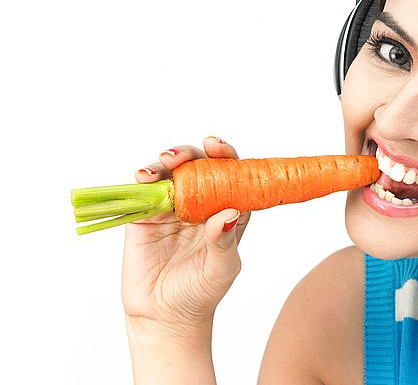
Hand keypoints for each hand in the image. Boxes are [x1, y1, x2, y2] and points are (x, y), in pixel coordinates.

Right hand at [121, 136, 250, 337]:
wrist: (165, 316)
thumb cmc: (201, 291)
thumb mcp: (222, 269)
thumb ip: (223, 242)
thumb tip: (227, 213)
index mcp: (225, 208)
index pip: (229, 174)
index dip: (224, 156)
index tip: (217, 147)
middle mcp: (199, 203)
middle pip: (196, 167)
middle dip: (190, 154)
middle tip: (182, 156)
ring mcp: (171, 208)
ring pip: (168, 174)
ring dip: (165, 162)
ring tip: (164, 163)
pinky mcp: (144, 218)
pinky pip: (142, 193)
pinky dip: (142, 180)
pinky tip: (144, 177)